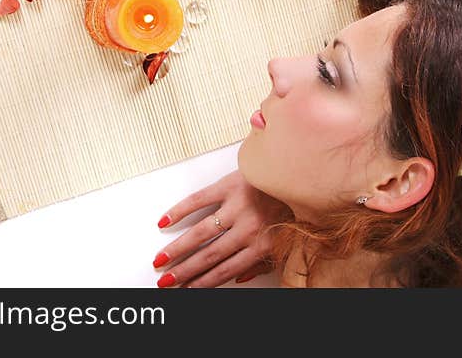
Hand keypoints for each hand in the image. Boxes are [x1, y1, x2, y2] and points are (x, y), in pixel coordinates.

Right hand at [153, 169, 288, 287]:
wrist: (300, 170)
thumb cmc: (293, 206)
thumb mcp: (286, 242)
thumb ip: (263, 263)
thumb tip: (240, 278)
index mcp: (262, 245)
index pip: (225, 270)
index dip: (202, 283)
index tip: (186, 290)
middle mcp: (248, 228)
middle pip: (209, 256)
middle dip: (184, 271)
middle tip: (165, 281)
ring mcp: (237, 206)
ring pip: (200, 233)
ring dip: (177, 249)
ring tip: (160, 260)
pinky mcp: (229, 184)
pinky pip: (199, 199)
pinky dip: (179, 210)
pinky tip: (165, 222)